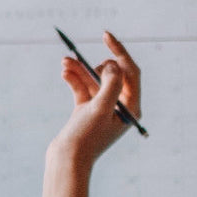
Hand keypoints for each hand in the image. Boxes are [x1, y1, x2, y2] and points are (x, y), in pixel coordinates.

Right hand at [48, 31, 140, 171]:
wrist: (66, 161)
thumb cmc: (86, 138)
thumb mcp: (101, 108)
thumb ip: (111, 83)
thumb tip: (113, 64)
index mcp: (131, 108)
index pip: (131, 72)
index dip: (119, 52)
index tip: (105, 36)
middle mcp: (119, 107)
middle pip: (111, 74)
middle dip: (95, 64)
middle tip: (83, 63)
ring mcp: (102, 109)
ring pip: (93, 80)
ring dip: (80, 69)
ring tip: (66, 61)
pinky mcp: (85, 111)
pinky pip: (82, 88)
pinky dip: (74, 79)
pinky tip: (64, 72)